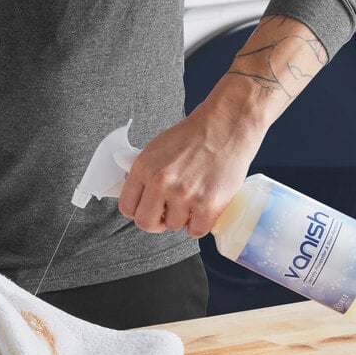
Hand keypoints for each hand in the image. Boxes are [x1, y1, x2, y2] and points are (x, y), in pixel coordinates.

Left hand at [119, 16, 326, 238]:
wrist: (228, 124)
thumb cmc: (198, 133)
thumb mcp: (158, 148)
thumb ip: (147, 173)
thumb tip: (142, 196)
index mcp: (144, 167)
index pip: (127, 206)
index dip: (139, 211)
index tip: (148, 209)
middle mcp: (161, 183)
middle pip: (146, 223)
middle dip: (157, 221)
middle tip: (168, 213)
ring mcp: (185, 195)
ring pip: (174, 226)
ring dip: (183, 218)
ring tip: (194, 200)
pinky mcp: (208, 204)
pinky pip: (197, 230)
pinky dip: (201, 223)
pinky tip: (205, 209)